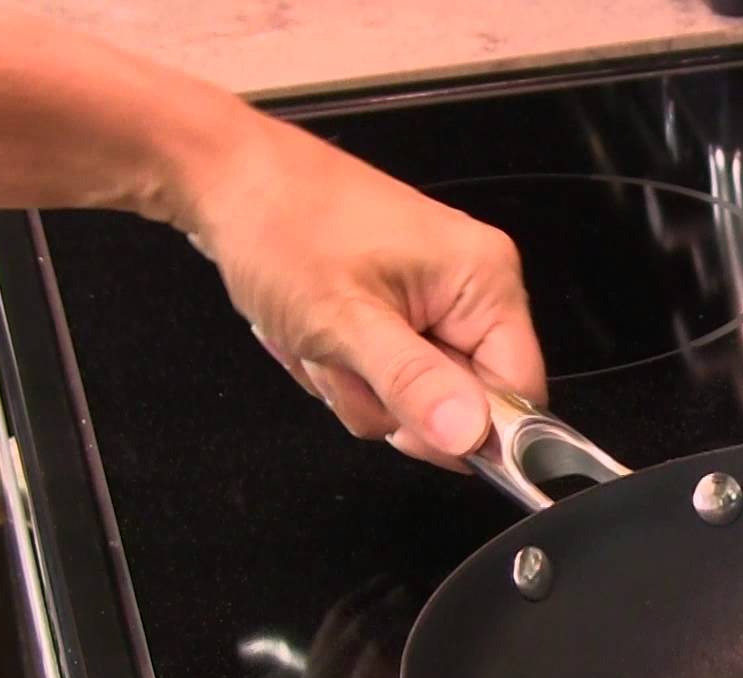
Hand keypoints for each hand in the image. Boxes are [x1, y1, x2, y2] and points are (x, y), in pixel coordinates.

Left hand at [173, 116, 546, 470]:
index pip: (518, 393)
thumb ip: (412, 383)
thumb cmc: (281, 229)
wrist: (224, 177)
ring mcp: (433, 295)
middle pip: (462, 399)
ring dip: (355, 384)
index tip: (402, 427)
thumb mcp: (344, 320)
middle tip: (337, 357)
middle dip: (390, 398)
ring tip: (315, 338)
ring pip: (415, 393)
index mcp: (484, 280)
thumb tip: (469, 436)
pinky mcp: (398, 302)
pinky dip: (345, 365)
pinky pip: (387, 370)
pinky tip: (312, 333)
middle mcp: (472, 286)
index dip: (466, 429)